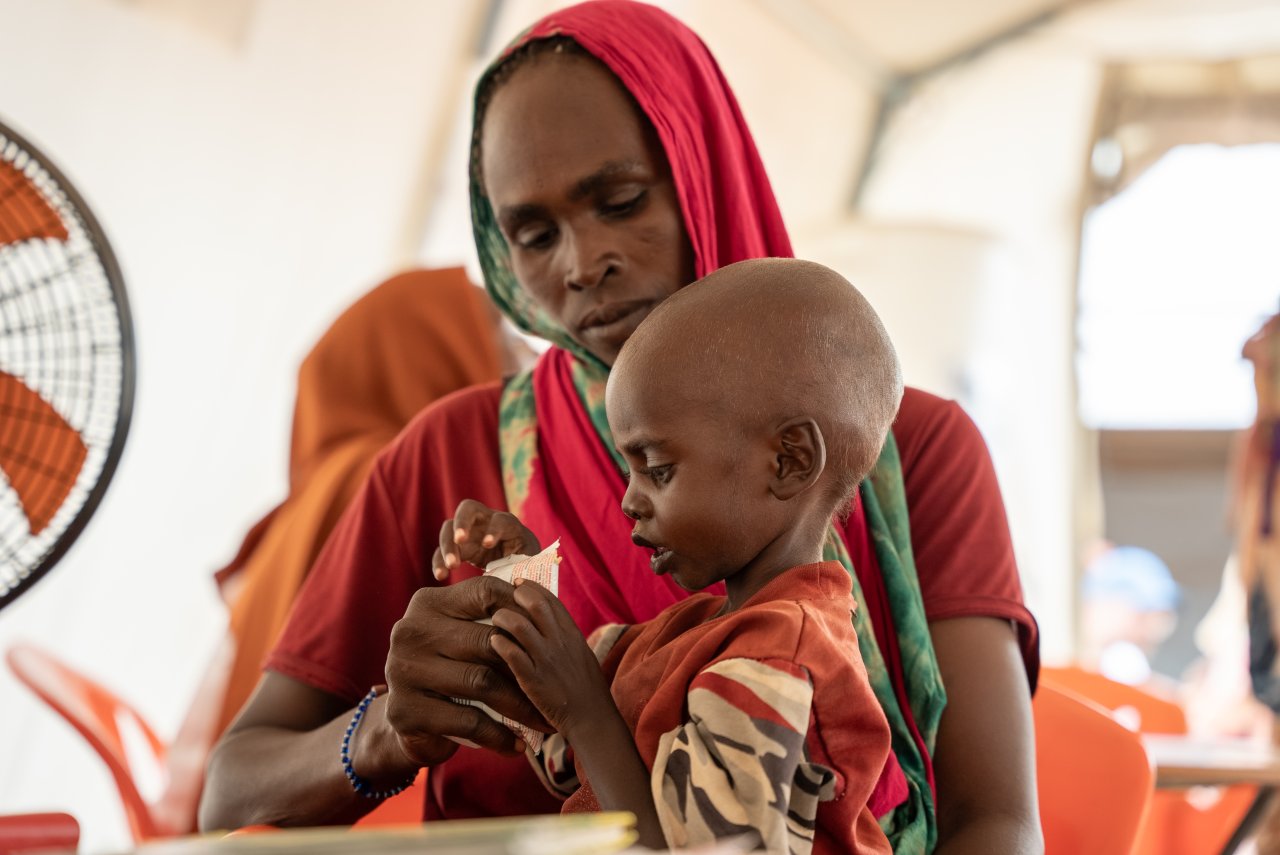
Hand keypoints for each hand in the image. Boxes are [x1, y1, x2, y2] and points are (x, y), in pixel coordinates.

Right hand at [381, 576, 551, 765]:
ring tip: (543, 720)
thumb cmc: (447, 670)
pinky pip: (467, 721)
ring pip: (481, 681)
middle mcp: (411, 631)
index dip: (524, 609)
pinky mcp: (405, 710)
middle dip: (528, 666)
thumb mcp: (458, 637)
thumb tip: (546, 607)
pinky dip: (497, 735)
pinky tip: (516, 744)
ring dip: (519, 706)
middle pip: (487, 641)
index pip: (485, 592)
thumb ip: (488, 619)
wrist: (407, 720)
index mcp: (428, 603)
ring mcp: (404, 670)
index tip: (550, 631)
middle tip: (556, 685)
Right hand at [432, 499, 540, 581]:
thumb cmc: (525, 562)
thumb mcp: (528, 563)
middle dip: (463, 522)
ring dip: (447, 545)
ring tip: (451, 566)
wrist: (514, 565)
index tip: (488, 544)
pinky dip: (439, 561)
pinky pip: (442, 550)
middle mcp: (486, 521)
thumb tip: (518, 578)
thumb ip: (523, 566)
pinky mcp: (457, 547)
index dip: (494, 529)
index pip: (500, 519)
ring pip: (449, 528)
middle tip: (460, 540)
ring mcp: (468, 532)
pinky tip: (440, 575)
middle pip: (468, 509)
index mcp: (508, 524)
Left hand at [490, 580, 615, 738]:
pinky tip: (493, 642)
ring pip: (518, 626)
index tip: (518, 584)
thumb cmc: (586, 688)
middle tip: (502, 597)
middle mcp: (560, 641)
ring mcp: (546, 660)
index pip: (550, 599)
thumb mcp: (581, 654)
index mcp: (572, 633)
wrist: (591, 718)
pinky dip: (499, 643)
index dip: (531, 588)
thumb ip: (564, 637)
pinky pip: (511, 654)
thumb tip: (546, 622)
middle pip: (535, 605)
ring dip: (502, 618)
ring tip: (495, 620)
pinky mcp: (533, 680)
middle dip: (516, 596)